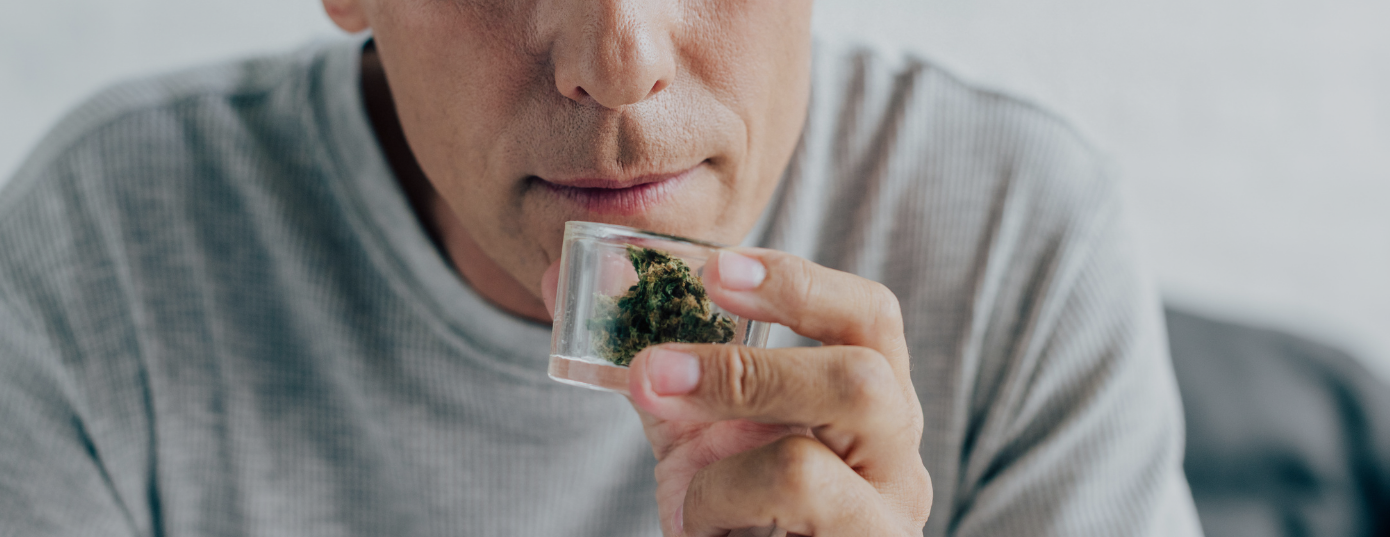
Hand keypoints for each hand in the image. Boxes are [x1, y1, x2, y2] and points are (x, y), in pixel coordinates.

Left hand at [626, 248, 931, 535]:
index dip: (798, 284)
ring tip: (693, 497)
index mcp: (872, 402)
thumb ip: (665, 365)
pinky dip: (713, 517)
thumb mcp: (699, 429)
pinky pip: (769, 522)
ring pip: (801, 467)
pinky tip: (706, 531)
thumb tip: (591, 277)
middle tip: (658, 368)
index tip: (716, 268)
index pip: (870, 316)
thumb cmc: (731, 512)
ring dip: (716, 474)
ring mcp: (885, 520)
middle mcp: (897, 455)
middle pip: (860, 380)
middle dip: (746, 370)